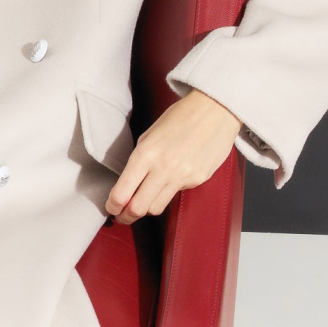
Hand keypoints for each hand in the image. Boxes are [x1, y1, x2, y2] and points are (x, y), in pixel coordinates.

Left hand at [105, 89, 241, 225]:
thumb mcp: (149, 135)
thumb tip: (128, 185)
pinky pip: (176, 194)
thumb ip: (138, 161)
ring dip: (146, 209)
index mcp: (145, 154)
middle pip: (138, 209)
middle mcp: (163, 168)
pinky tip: (169, 181)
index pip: (121, 194)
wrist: (215, 110)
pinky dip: (168, 193)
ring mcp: (182, 176)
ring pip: (156, 208)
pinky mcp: (198, 180)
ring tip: (142, 204)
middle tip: (123, 216)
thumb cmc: (180, 117)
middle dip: (126, 216)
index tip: (111, 208)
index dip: (112, 206)